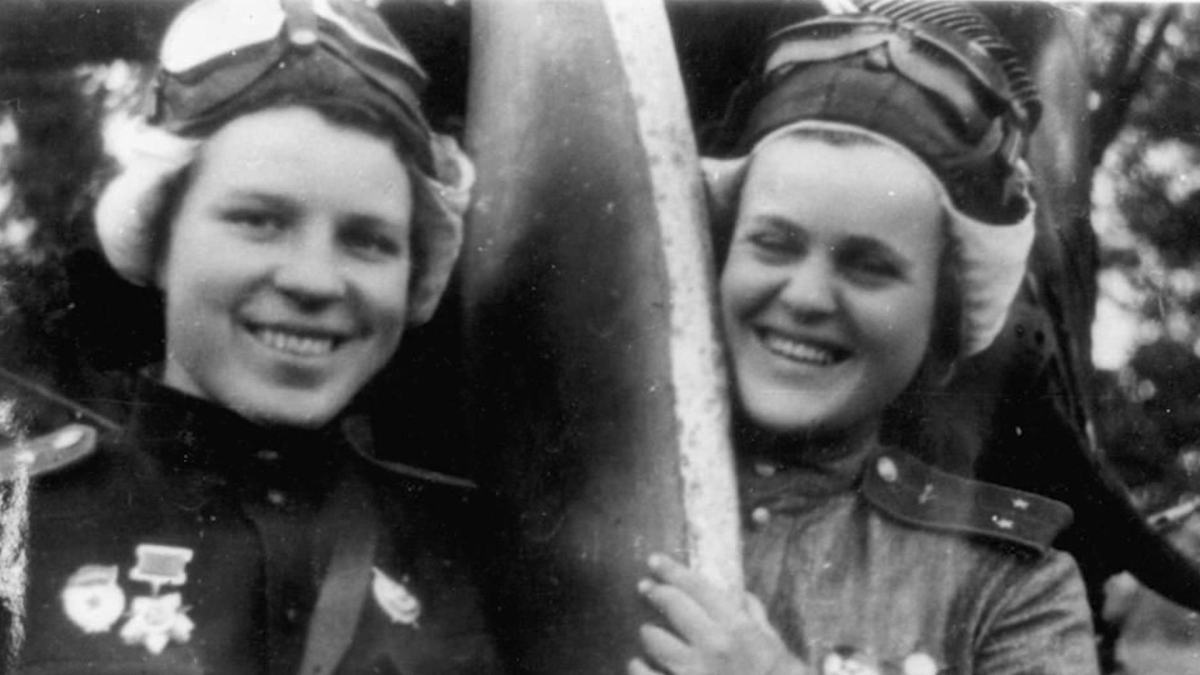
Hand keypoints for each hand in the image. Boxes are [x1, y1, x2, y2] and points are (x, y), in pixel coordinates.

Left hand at [630, 554, 807, 674]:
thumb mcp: (777, 648)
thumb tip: (741, 596)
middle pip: (673, 606)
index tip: (655, 561)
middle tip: (646, 588)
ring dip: (650, 633)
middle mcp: (714, 646)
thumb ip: (755, 619)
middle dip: (656, 593)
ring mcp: (693, 672)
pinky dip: (638, 669)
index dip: (673, 571)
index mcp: (738, 629)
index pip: (699, 588)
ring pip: (656, 641)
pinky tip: (636, 664)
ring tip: (648, 632)